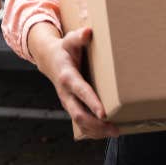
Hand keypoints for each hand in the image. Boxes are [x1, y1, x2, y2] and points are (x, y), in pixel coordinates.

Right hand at [30, 24, 118, 138]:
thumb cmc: (65, 49)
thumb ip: (79, 37)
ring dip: (97, 131)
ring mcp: (68, 102)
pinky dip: (93, 131)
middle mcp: (66, 93)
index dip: (92, 103)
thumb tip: (88, 32)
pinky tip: (107, 132)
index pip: (80, 92)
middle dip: (97, 124)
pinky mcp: (71, 107)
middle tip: (115, 129)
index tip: (104, 113)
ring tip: (116, 132)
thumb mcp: (70, 40)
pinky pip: (81, 124)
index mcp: (67, 76)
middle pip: (79, 114)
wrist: (50, 60)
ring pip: (80, 123)